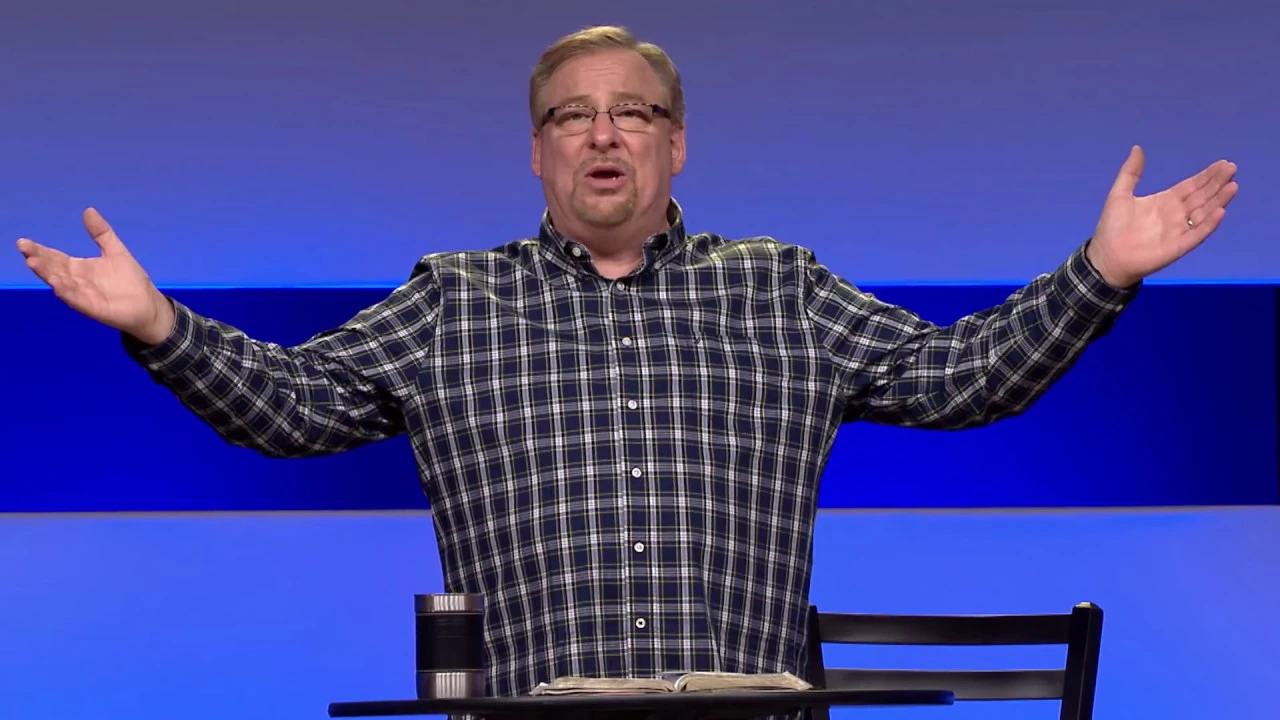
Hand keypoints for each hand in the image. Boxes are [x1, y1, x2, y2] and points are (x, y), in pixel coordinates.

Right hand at [16, 208, 174, 344]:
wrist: (149, 304)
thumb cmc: (130, 280)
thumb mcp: (115, 251)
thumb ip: (101, 233)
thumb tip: (88, 210)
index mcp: (79, 268)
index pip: (54, 257)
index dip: (39, 250)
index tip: (23, 242)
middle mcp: (76, 281)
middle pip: (53, 269)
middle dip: (38, 260)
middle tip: (24, 249)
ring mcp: (83, 295)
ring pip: (61, 284)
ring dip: (47, 275)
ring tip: (34, 263)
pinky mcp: (93, 308)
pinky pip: (77, 300)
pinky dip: (67, 292)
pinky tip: (57, 284)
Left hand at [1086, 146, 1237, 287]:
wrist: (1106, 256)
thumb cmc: (1112, 227)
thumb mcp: (1119, 194)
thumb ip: (1130, 172)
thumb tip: (1137, 148)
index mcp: (1165, 201)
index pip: (1191, 185)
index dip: (1206, 175)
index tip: (1222, 163)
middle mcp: (1176, 214)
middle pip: (1202, 196)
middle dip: (1217, 183)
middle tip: (1232, 168)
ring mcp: (1179, 230)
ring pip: (1204, 213)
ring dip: (1219, 200)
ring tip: (1232, 186)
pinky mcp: (1179, 246)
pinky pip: (1197, 234)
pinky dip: (1209, 224)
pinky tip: (1219, 212)